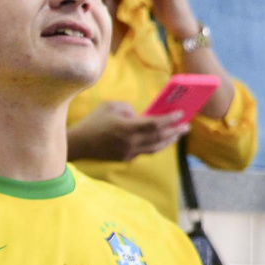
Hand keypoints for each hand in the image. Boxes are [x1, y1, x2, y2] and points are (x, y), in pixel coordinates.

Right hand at [68, 100, 188, 161]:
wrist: (78, 144)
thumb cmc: (92, 122)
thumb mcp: (109, 107)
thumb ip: (127, 108)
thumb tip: (138, 115)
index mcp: (127, 128)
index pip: (155, 123)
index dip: (170, 119)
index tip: (181, 113)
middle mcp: (131, 142)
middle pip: (160, 137)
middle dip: (175, 131)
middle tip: (186, 126)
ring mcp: (128, 152)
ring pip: (155, 147)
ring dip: (169, 141)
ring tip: (177, 135)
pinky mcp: (125, 158)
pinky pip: (145, 151)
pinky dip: (155, 145)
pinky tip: (160, 140)